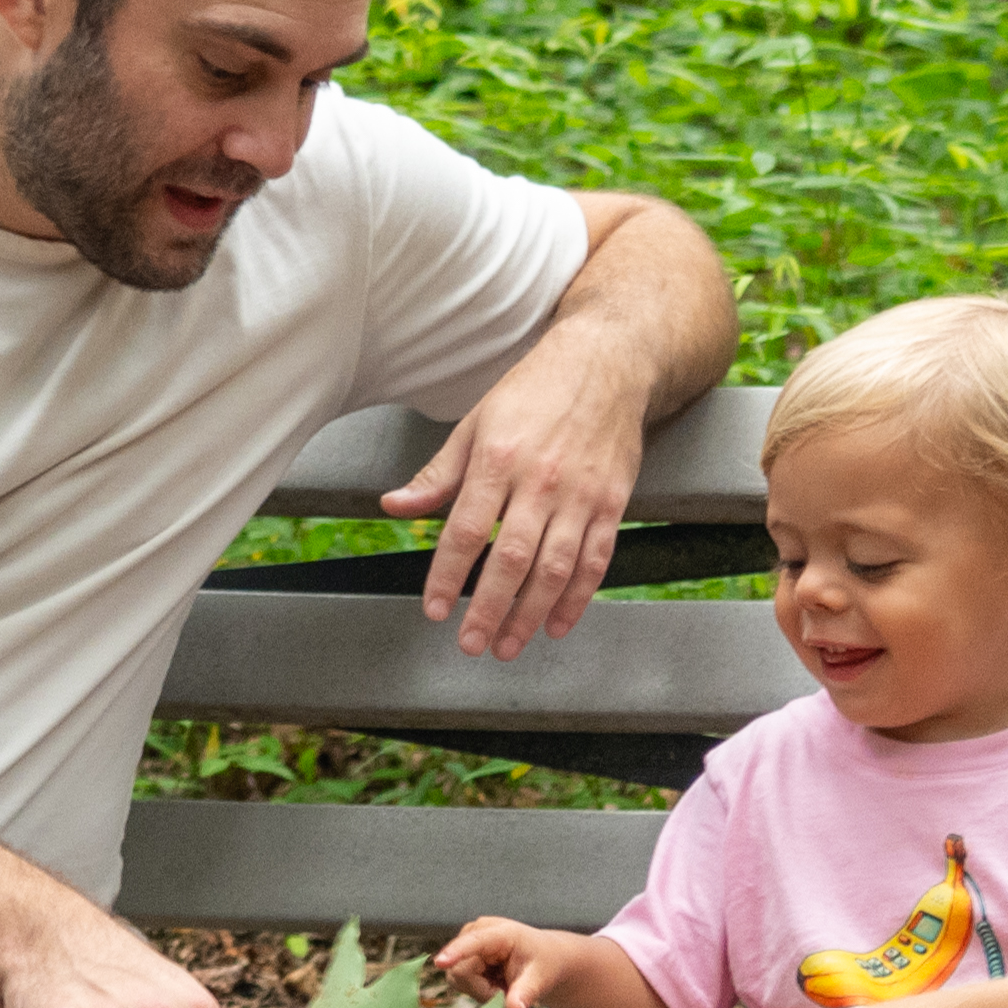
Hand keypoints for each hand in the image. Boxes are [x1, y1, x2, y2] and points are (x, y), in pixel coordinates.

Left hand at [382, 331, 653, 660]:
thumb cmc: (536, 390)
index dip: (446, 576)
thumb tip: (394, 505)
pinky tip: (558, 624)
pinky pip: (595, 561)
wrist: (608, 362)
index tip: (433, 610)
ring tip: (508, 645)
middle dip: (488, 609)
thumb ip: (438, 473)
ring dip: (530, 615)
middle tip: (471, 643)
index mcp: (497, 458)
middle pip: (511, 559)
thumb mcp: (476, 422)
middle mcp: (540, 480)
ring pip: (555, 569)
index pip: (466, 530)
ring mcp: (581, 494)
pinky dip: (578, 599)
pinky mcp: (613, 503)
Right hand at [428, 916, 563, 1007]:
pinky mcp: (461, 953)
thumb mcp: (540, 980)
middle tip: (506, 991)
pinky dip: (477, 988)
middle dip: (482, 990)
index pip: (474, 942)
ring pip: (457, 978)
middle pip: (460, 971)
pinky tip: (493, 981)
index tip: (440, 962)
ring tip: (501, 984)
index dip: (456, 953)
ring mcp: (466, 942)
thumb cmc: (544, 964)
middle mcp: (476, 932)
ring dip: (480, 990)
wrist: (544, 959)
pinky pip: (459, 981)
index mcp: (500, 933)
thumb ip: (525, 995)